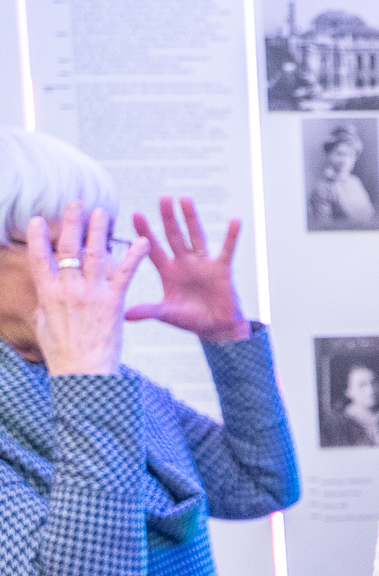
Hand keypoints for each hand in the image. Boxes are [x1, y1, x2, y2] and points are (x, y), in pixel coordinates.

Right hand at [26, 202, 149, 375]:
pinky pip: (125, 273)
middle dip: (71, 224)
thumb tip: (42, 297)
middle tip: (76, 203)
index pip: (39, 259)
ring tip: (103, 212)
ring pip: (95, 255)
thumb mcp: (44, 327)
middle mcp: (68, 290)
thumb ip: (45, 307)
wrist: (83, 372)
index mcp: (48, 295)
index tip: (38, 219)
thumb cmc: (63, 353)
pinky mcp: (113, 301)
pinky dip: (134, 255)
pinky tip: (142, 241)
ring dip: (99, 231)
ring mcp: (91, 294)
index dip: (37, 237)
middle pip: (68, 249)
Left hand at [125, 197, 247, 342]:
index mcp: (168, 272)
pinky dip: (231, 236)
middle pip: (174, 236)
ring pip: (196, 236)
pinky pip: (227, 250)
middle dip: (168, 218)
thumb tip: (124, 314)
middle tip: (163, 198)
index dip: (145, 232)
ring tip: (186, 199)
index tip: (135, 213)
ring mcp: (203, 264)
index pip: (153, 248)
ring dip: (191, 218)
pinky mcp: (221, 269)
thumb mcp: (167, 314)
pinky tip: (234, 220)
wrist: (217, 328)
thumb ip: (149, 311)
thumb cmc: (190, 320)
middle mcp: (184, 263)